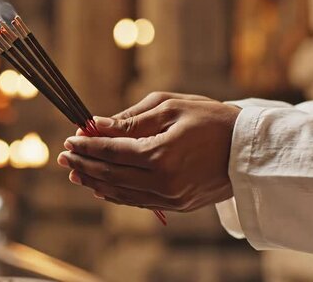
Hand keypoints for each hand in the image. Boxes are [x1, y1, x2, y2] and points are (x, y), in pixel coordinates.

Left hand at [58, 92, 240, 211]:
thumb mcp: (170, 107)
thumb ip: (130, 120)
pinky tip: (100, 186)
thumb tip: (97, 125)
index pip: (111, 152)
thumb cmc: (211, 119)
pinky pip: (137, 202)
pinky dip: (115, 194)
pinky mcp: (177, 206)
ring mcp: (170, 197)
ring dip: (94, 182)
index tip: (69, 139)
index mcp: (160, 154)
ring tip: (74, 171)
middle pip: (110, 175)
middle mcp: (162, 182)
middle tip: (63, 156)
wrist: (250, 149)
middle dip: (83, 164)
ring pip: (120, 193)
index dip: (87, 146)